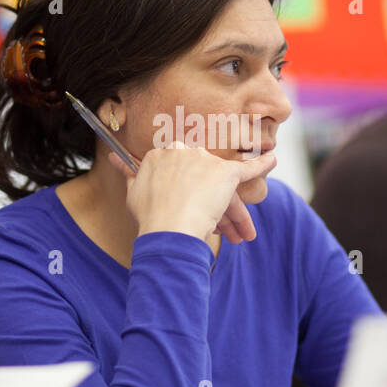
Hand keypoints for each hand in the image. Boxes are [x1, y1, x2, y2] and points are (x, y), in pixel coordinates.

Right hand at [108, 142, 275, 244]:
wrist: (167, 228)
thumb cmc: (149, 217)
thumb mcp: (133, 193)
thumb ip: (129, 173)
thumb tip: (113, 156)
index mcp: (161, 154)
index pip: (180, 171)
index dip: (186, 194)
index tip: (187, 209)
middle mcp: (183, 151)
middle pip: (203, 178)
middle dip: (211, 204)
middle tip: (217, 230)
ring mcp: (205, 161)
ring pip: (222, 186)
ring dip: (234, 212)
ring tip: (241, 235)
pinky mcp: (226, 173)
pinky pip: (249, 167)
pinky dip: (263, 164)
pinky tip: (273, 159)